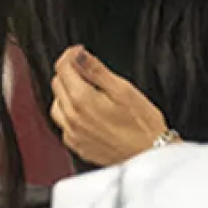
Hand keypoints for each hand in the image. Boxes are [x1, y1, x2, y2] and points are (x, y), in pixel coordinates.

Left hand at [48, 45, 168, 166]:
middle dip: (68, 72)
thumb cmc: (143, 125)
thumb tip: (78, 55)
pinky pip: (64, 125)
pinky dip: (69, 114)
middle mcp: (72, 118)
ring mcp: (72, 134)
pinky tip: (85, 112)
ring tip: (85, 90)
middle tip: (85, 67)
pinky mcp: (77, 146)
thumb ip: (96, 70)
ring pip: (57, 105)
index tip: (78, 52)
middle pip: (57, 85)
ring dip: (66, 94)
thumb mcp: (123, 89)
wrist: (149, 155)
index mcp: (82, 100)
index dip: (70, 55)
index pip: (62, 69)